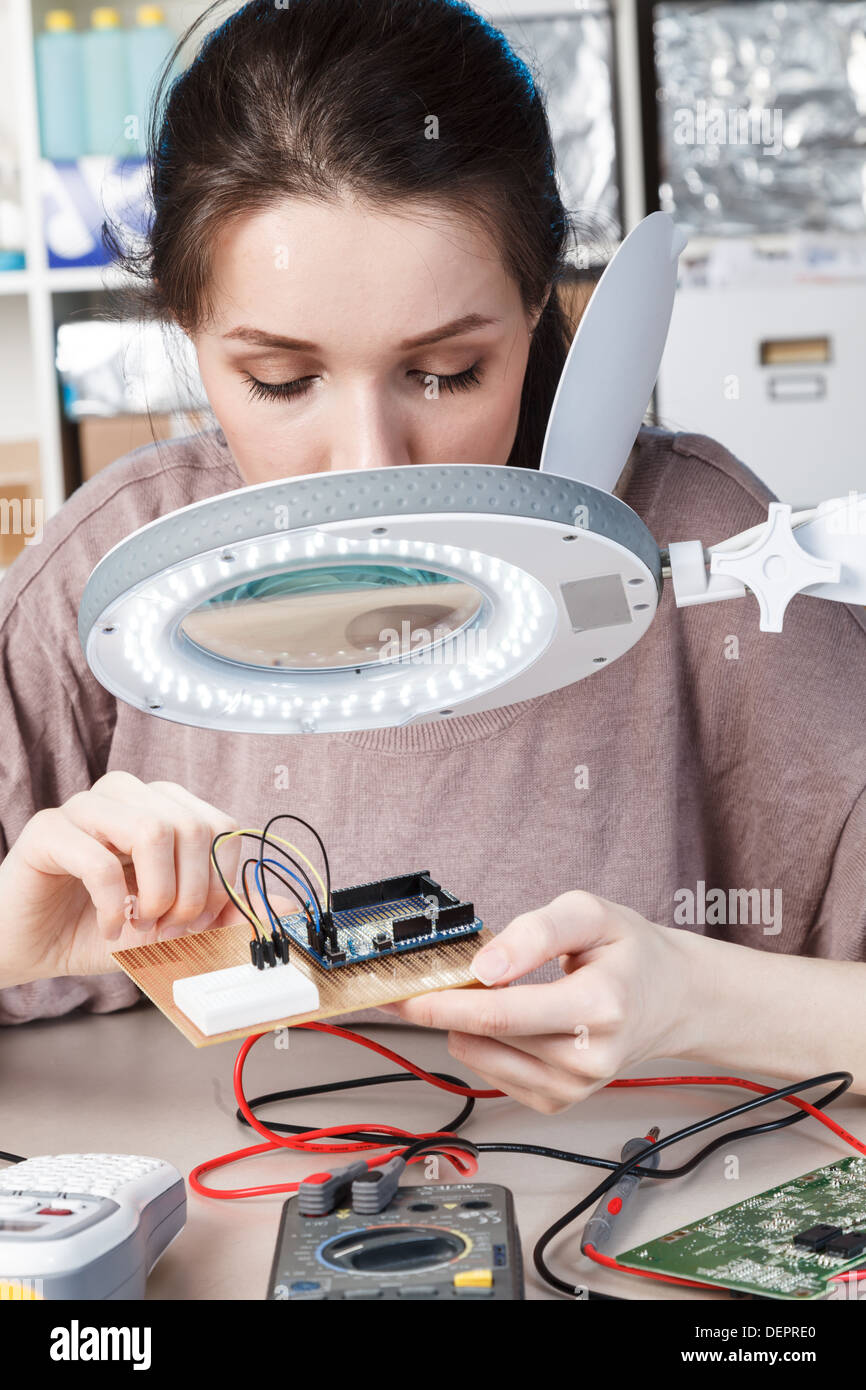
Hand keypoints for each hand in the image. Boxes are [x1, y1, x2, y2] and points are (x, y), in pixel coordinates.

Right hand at [0, 771, 244, 985]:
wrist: (28, 946)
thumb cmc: (99, 929)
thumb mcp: (172, 927)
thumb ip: (226, 913)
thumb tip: (284, 905)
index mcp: (163, 808)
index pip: (221, 824)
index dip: (220, 880)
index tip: (202, 921)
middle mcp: (129, 797)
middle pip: (192, 823)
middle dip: (192, 891)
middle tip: (171, 929)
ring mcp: (86, 807)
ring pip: (152, 828)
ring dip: (157, 892)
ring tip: (142, 925)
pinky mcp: (47, 831)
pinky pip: (97, 858)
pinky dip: (114, 905)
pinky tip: (109, 927)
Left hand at [386, 891, 694, 1112]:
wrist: (671, 998)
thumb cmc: (630, 952)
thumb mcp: (588, 914)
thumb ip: (535, 933)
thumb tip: (484, 967)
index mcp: (600, 1007)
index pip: (500, 1015)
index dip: (442, 1004)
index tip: (402, 994)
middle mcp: (589, 1057)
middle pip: (485, 1036)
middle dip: (445, 1006)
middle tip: (429, 977)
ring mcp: (575, 1087)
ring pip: (481, 1058)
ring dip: (464, 1024)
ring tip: (489, 990)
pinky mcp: (559, 1101)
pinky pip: (493, 1074)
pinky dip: (484, 1043)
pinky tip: (507, 1019)